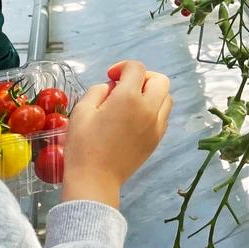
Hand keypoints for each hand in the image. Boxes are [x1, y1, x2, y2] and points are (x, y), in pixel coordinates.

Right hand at [62, 61, 171, 207]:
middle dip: (143, 77)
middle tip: (125, 86)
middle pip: (160, 80)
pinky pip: (163, 116)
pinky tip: (135, 118)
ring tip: (132, 102)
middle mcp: (149, 109)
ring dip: (151, 94)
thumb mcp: (82, 110)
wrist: (95, 180)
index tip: (110, 77)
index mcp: (129, 98)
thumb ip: (99, 90)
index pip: (137, 69)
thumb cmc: (84, 145)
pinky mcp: (157, 140)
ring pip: (166, 98)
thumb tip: (112, 88)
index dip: (122, 67)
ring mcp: (156, 126)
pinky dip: (154, 110)